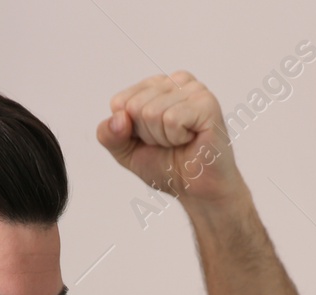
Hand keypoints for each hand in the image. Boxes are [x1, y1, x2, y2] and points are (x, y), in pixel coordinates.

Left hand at [96, 71, 245, 207]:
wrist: (197, 191)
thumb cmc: (168, 167)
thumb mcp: (126, 151)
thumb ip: (108, 134)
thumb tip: (118, 118)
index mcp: (156, 85)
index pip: (120, 102)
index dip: (131, 130)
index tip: (153, 139)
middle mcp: (176, 81)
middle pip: (135, 106)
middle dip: (148, 135)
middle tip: (170, 143)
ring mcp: (193, 90)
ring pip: (152, 112)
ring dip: (163, 138)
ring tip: (181, 142)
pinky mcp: (207, 103)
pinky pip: (171, 119)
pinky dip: (177, 138)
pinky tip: (191, 140)